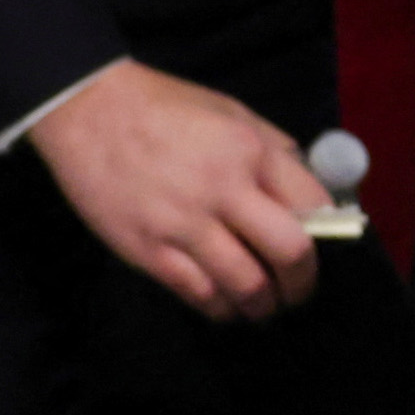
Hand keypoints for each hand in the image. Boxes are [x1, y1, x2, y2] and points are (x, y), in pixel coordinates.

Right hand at [27, 59, 325, 317]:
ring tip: (262, 306)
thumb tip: (310, 195)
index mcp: (250, 150)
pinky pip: (199, 294)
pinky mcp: (149, 250)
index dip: (327, 234)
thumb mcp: (231, 112)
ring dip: (263, 305)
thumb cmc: (164, 108)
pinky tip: (223, 303)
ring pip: (247, 285)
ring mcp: (184, 224)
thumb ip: (273, 151)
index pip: (314, 205)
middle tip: (298, 291)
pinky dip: (220, 307)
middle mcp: (224, 189)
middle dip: (303, 283)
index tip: (321, 248)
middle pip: (290, 253)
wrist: (87, 110)